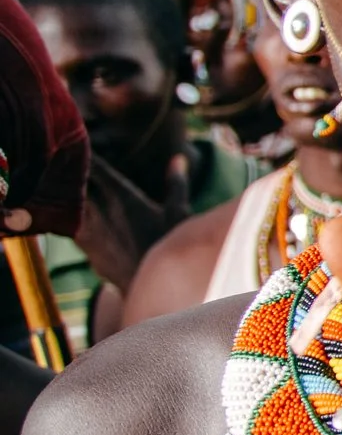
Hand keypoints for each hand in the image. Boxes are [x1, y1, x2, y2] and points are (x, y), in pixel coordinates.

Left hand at [76, 151, 189, 291]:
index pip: (95, 168)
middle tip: (71, 165)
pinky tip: (80, 221)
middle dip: (72, 174)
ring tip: (72, 190)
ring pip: (70, 206)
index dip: (85, 155)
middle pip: (76, 184)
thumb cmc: (172, 248)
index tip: (80, 145)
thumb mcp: (179, 213)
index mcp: (123, 196)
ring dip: (71, 198)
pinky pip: (73, 229)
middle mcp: (102, 211)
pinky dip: (74, 221)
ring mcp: (91, 231)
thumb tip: (178, 159)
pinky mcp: (87, 250)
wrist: (158, 288)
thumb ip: (175, 185)